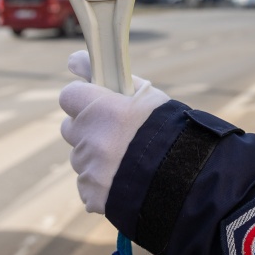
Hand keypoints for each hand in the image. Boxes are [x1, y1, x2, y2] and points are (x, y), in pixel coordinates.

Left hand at [60, 50, 168, 213]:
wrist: (186, 178)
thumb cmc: (167, 129)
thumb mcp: (145, 94)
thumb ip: (107, 76)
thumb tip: (73, 60)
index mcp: (100, 110)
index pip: (69, 95)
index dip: (82, 98)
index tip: (98, 102)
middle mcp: (89, 139)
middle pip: (71, 128)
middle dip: (88, 128)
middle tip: (115, 131)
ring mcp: (89, 169)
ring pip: (80, 157)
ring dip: (96, 156)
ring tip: (127, 158)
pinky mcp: (91, 194)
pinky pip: (88, 184)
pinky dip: (101, 182)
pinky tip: (125, 178)